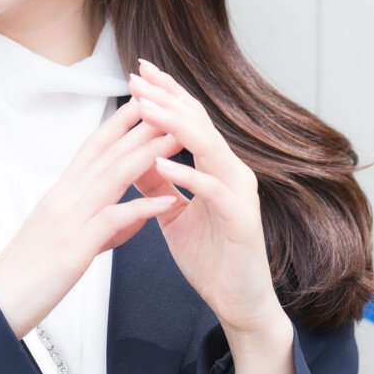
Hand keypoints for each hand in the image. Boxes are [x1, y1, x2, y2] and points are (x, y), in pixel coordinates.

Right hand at [0, 100, 180, 338]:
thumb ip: (98, 225)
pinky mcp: (73, 249)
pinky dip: (140, 209)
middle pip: (105, 153)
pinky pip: (111, 222)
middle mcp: (63, 198)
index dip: (118, 123)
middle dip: (139, 127)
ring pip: (111, 177)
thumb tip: (129, 219)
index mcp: (60, 194)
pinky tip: (167, 202)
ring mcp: (67, 221)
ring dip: (146, 155)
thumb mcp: (65, 240)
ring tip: (175, 139)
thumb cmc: (29, 274)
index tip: (142, 102)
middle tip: (168, 104)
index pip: (92, 148)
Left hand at [128, 60, 289, 343]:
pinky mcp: (241, 221)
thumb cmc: (208, 254)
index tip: (138, 71)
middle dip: (167, 97)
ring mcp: (240, 194)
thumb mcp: (172, 211)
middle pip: (199, 122)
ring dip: (175, 125)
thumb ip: (157, 181)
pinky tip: (161, 163)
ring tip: (145, 107)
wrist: (237, 302)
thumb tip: (131, 152)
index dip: (166, 93)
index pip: (190, 119)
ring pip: (209, 147)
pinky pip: (213, 191)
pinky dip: (186, 174)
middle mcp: (232, 171)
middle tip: (138, 75)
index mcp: (216, 166)